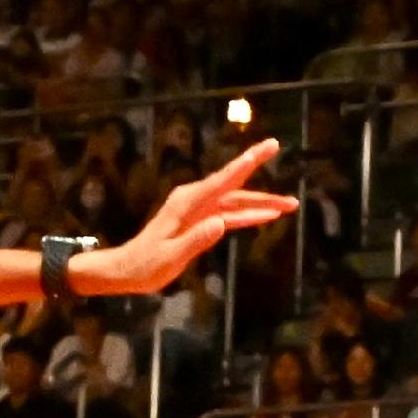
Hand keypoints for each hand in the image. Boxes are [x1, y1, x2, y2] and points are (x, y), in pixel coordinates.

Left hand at [78, 140, 295, 295]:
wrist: (125, 270)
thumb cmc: (145, 266)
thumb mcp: (170, 257)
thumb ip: (195, 240)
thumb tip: (221, 224)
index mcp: (187, 204)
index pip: (224, 180)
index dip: (248, 162)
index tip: (268, 147)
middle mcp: (194, 200)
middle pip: (235, 189)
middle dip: (265, 190)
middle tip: (291, 192)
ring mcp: (197, 209)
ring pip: (235, 202)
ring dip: (260, 205)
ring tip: (288, 207)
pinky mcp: (198, 221)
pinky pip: (228, 215)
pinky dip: (247, 216)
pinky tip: (266, 216)